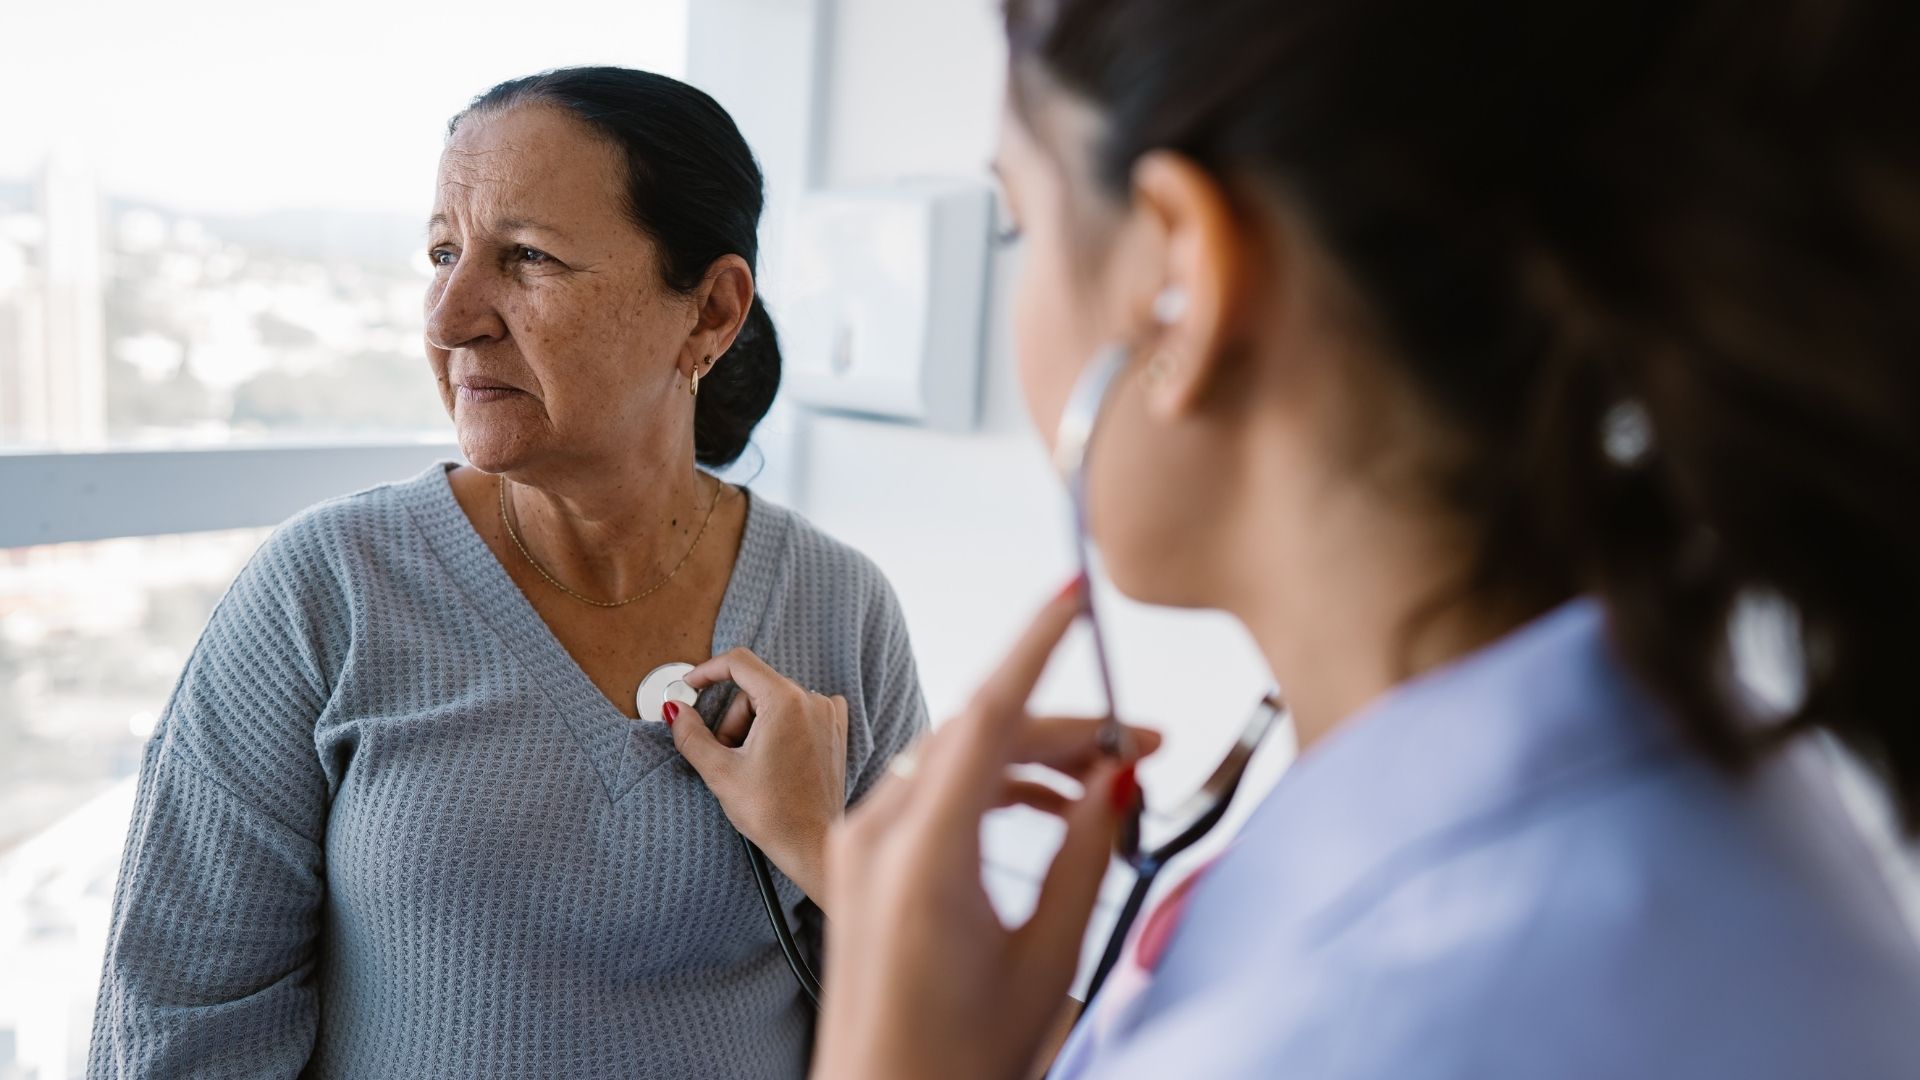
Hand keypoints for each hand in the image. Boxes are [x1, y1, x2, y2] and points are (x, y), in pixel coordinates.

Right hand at [669, 646, 848, 908]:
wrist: (811, 844)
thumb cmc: (773, 813)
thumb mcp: (720, 772)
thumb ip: (691, 735)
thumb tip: (674, 710)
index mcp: (785, 702)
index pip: (739, 662)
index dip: (707, 671)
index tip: (689, 686)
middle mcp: (812, 700)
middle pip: (754, 689)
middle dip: (733, 718)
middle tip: (727, 755)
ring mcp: (827, 714)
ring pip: (774, 702)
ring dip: (754, 726)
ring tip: (752, 765)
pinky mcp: (835, 729)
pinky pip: (797, 712)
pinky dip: (779, 728)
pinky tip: (775, 758)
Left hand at [811, 581, 1159, 1079]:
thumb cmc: (958, 1060)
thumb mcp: (1048, 961)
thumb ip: (1084, 856)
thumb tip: (1117, 776)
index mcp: (923, 856)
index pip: (987, 716)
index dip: (1036, 646)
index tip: (1075, 594)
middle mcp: (878, 835)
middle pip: (978, 733)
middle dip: (1062, 726)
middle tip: (1143, 740)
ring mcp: (862, 846)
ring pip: (955, 757)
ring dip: (1029, 755)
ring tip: (1107, 779)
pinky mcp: (863, 863)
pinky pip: (932, 790)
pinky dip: (990, 783)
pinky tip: (1048, 806)